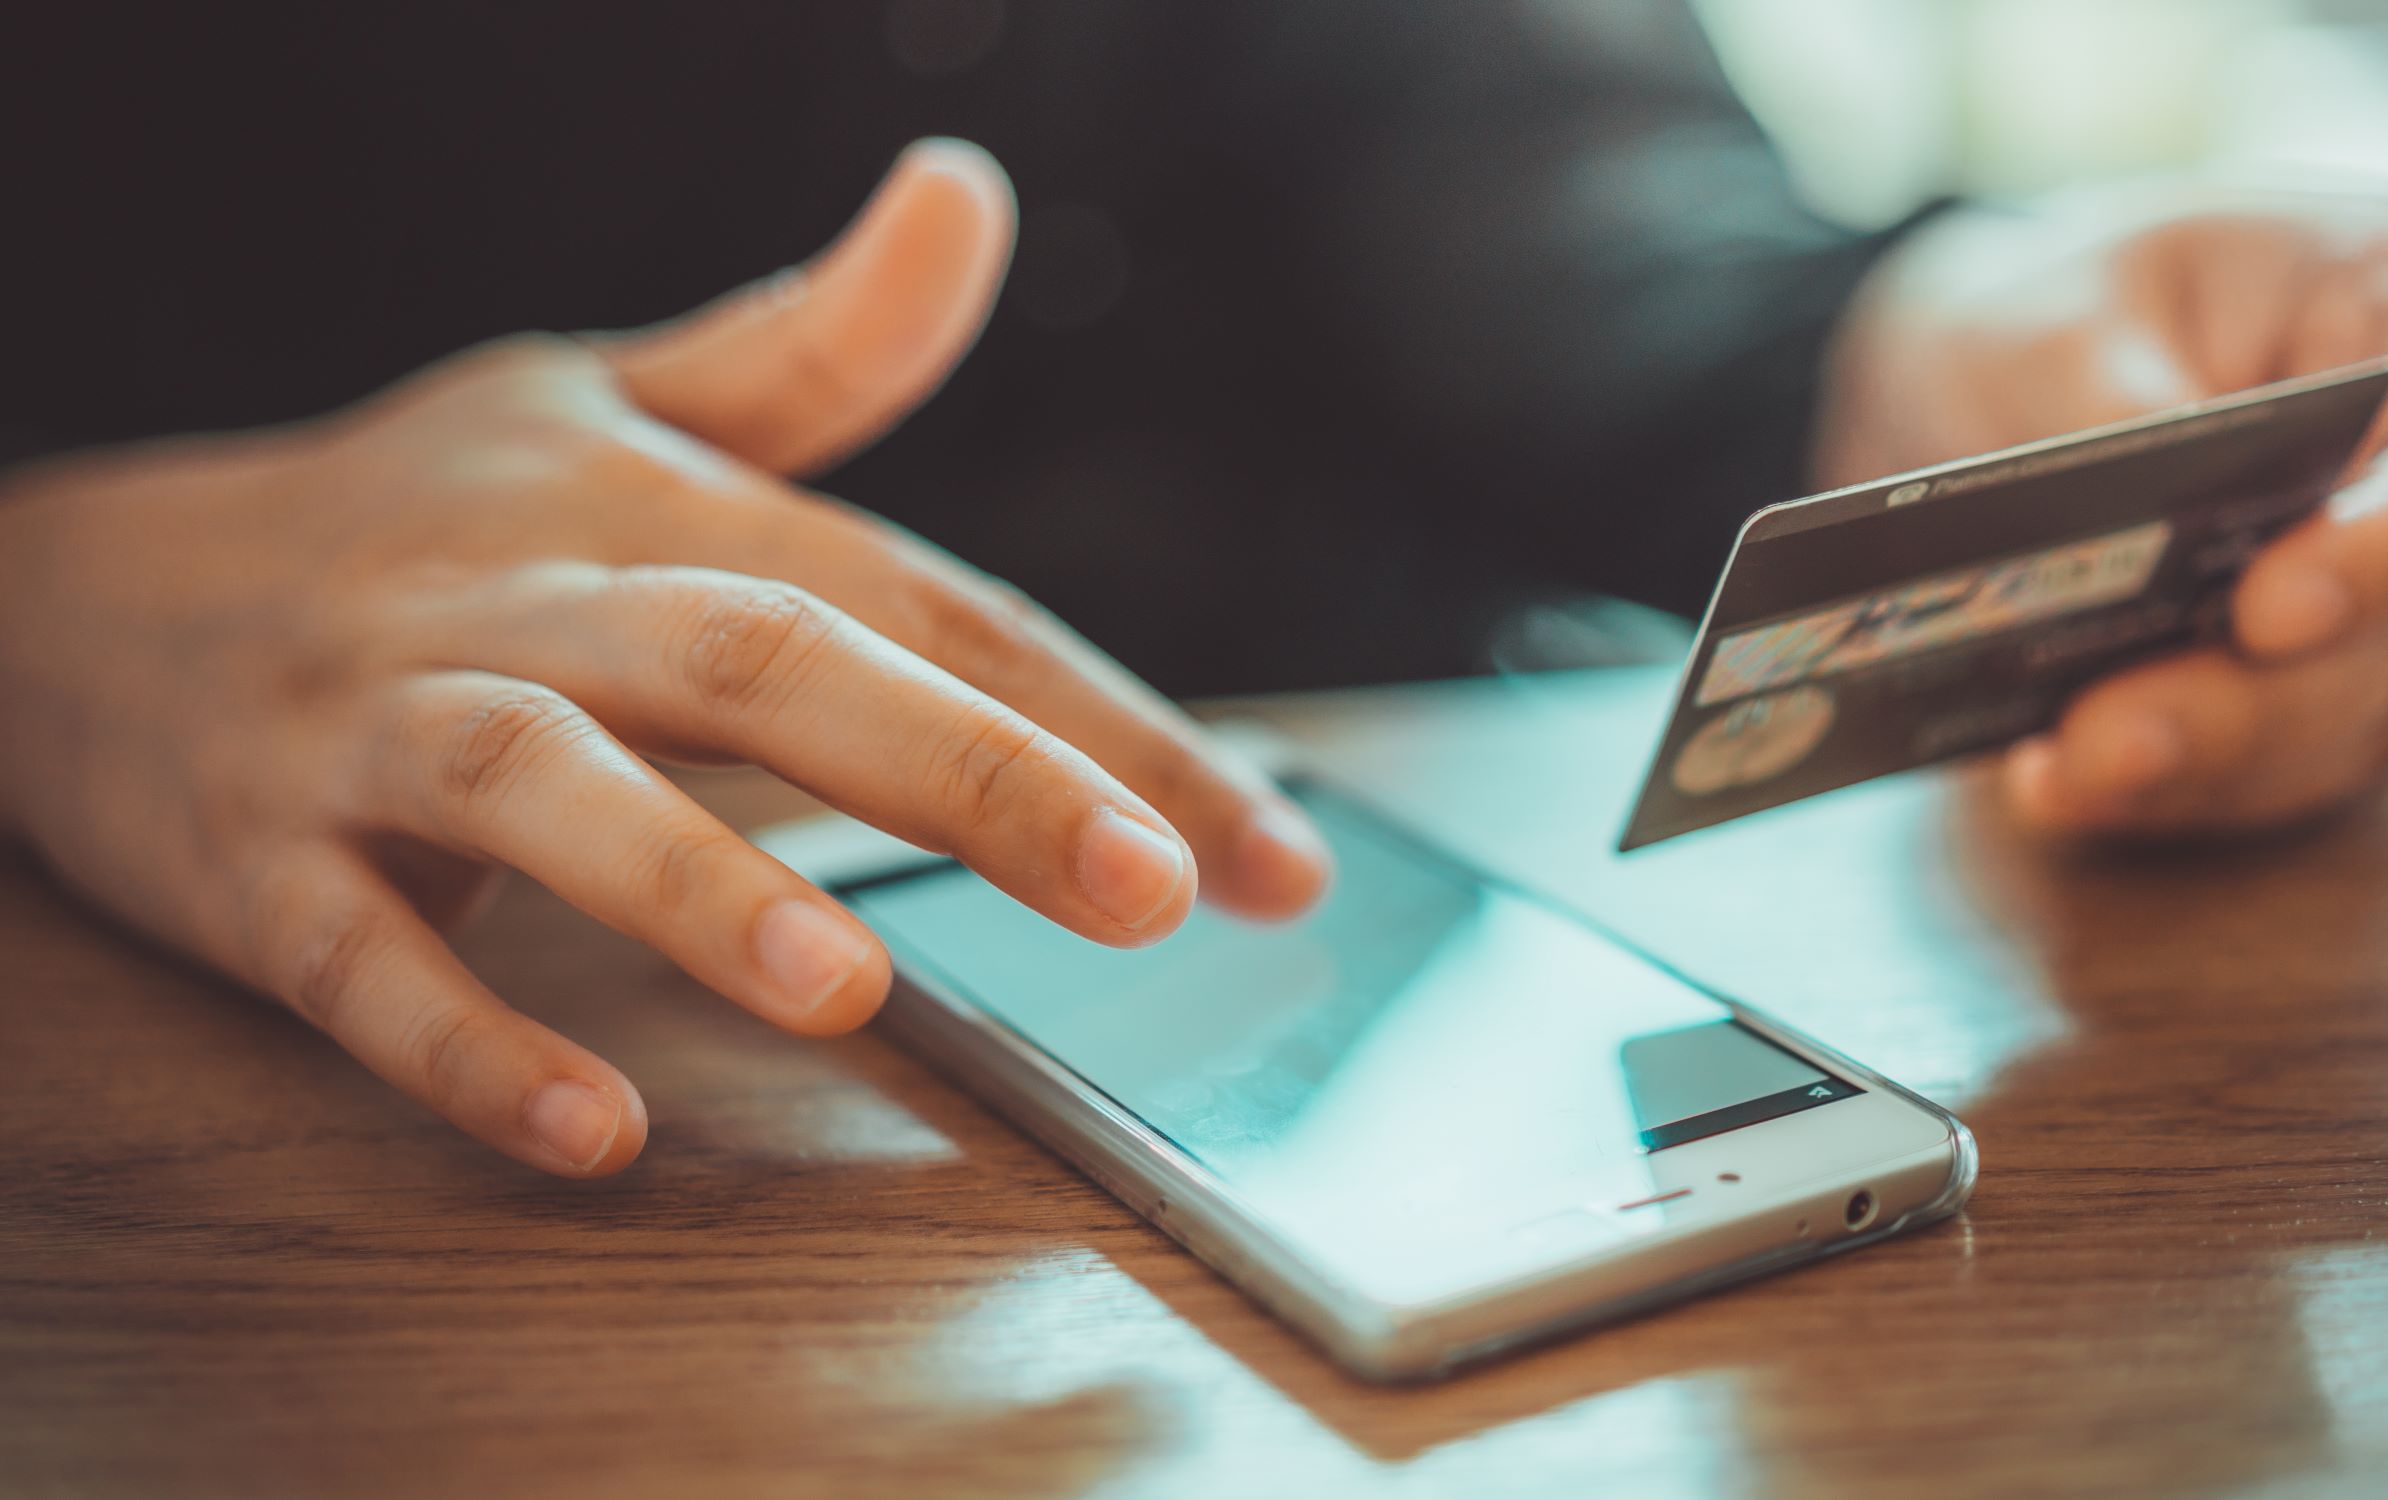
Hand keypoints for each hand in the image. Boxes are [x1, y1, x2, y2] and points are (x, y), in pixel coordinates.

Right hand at [0, 140, 1329, 1176]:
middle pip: (764, 662)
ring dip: (690, 880)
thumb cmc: (413, 514)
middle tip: (1150, 890)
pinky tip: (590, 1127)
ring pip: (540, 786)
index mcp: (651, 509)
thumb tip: (969, 193)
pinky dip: (463, 1037)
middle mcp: (528, 597)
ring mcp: (377, 723)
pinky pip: (354, 955)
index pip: (922, 607)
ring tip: (843, 984)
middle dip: (967, 770)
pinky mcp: (253, 855)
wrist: (84, 588)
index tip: (1264, 852)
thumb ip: (812, 344)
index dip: (1103, 722)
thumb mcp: (604, 404)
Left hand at [1815, 182, 2387, 836]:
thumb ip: (2098, 402)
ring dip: (2203, 766)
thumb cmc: (2074, 300)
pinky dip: (2164, 791)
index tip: (2272, 609)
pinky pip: (2269, 770)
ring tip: (2064, 774)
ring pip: (2343, 722)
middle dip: (2256, 699)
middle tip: (2112, 736)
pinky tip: (2053, 787)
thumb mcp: (2054, 308)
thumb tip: (2127, 534)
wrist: (2016, 368)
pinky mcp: (2315, 693)